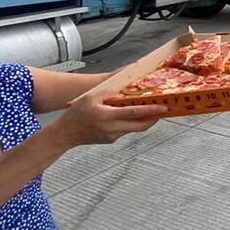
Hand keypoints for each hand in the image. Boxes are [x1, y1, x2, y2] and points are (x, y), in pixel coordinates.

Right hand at [52, 91, 168, 145]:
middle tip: (162, 111)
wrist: (65, 133)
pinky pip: (124, 131)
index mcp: (108, 116)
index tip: (163, 108)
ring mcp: (112, 136)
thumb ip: (109, 92)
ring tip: (149, 111)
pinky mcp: (111, 140)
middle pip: (140, 126)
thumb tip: (125, 89)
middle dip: (154, 119)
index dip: (151, 111)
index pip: (134, 113)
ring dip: (142, 121)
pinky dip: (129, 124)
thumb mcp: (91, 97)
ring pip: (133, 129)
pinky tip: (128, 117)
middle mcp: (112, 128)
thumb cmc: (76, 113)